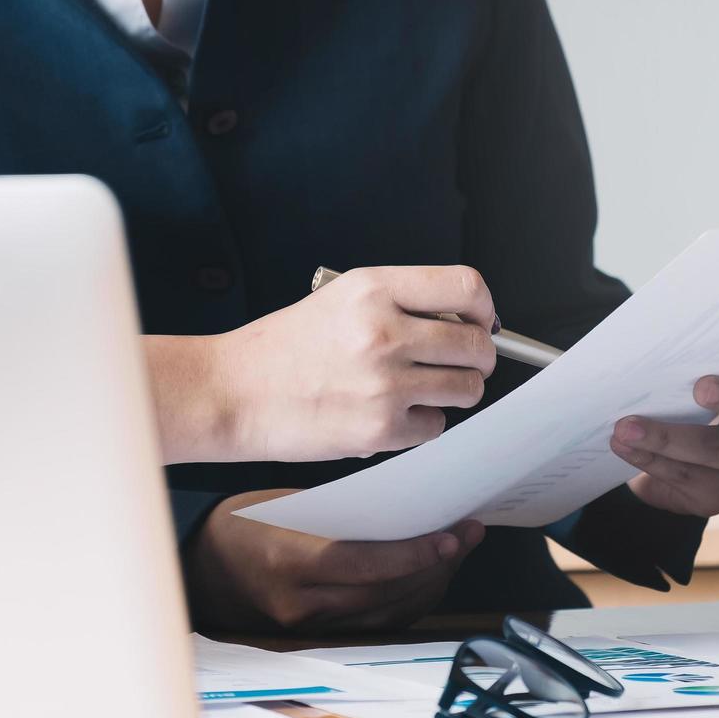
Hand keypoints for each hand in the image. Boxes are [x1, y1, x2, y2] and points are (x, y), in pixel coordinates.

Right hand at [145, 266, 497, 464]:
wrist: (232, 392)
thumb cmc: (282, 348)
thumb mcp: (339, 299)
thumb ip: (399, 303)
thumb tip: (462, 321)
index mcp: (373, 290)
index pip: (466, 287)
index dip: (486, 308)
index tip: (484, 321)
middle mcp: (384, 332)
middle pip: (477, 344)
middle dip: (480, 357)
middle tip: (465, 362)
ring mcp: (384, 384)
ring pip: (466, 389)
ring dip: (457, 391)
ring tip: (426, 388)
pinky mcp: (379, 430)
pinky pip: (435, 427)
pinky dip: (422, 424)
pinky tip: (393, 414)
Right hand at [185, 490, 485, 632]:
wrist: (198, 567)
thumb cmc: (244, 524)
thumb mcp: (288, 504)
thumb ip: (343, 513)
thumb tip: (409, 510)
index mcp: (289, 561)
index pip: (366, 565)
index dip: (415, 554)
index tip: (452, 535)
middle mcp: (300, 602)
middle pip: (386, 592)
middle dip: (436, 563)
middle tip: (467, 533)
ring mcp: (308, 626)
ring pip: (389, 612)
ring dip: (429, 581)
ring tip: (457, 549)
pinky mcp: (316, 635)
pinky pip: (376, 622)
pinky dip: (408, 598)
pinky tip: (429, 573)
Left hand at [611, 324, 718, 516]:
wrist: (665, 463)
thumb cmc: (680, 403)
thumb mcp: (684, 376)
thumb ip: (681, 360)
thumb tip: (638, 344)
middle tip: (702, 389)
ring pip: (714, 449)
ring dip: (666, 437)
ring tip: (626, 427)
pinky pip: (687, 477)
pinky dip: (650, 460)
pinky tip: (624, 448)